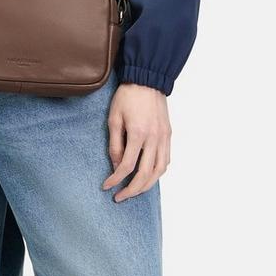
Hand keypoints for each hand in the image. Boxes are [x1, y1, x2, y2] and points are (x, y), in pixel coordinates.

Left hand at [102, 82, 170, 201]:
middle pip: (145, 175)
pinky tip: (149, 176)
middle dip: (131, 190)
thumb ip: (115, 144)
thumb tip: (116, 165)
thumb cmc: (128, 95)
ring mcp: (164, 137)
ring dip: (147, 185)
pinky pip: (166, 160)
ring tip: (134, 191)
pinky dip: (158, 172)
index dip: (116, 179)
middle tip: (119, 197)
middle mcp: (154, 139)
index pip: (127, 166)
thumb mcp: (114, 117)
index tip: (107, 186)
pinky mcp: (168, 134)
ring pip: (159, 171)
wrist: (147, 78)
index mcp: (138, 134)